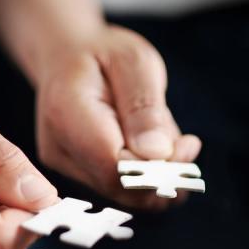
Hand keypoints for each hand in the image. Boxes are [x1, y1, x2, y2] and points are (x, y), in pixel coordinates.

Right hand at [33, 25, 200, 209]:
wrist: (68, 57)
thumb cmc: (103, 54)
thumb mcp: (134, 62)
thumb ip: (144, 107)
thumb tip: (157, 154)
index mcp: (67, 114)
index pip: (114, 166)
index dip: (156, 168)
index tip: (187, 146)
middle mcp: (60, 148)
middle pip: (120, 187)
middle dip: (163, 174)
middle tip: (188, 145)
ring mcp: (66, 165)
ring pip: (125, 194)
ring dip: (159, 174)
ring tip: (173, 139)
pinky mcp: (79, 174)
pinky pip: (122, 189)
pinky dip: (148, 175)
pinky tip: (159, 149)